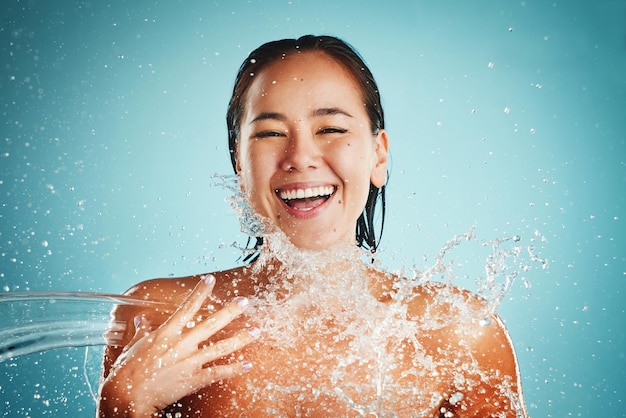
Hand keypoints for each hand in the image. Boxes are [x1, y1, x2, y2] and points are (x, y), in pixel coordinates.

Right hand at [97, 274, 258, 416]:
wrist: (127, 396)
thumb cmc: (126, 372)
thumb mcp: (133, 347)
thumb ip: (141, 332)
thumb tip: (141, 320)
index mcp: (167, 333)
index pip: (187, 307)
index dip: (200, 292)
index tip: (210, 279)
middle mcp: (181, 344)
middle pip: (211, 324)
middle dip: (230, 311)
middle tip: (246, 301)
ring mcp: (189, 362)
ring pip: (221, 347)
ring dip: (240, 339)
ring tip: (256, 331)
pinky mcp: (193, 379)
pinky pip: (218, 373)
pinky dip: (234, 369)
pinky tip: (248, 364)